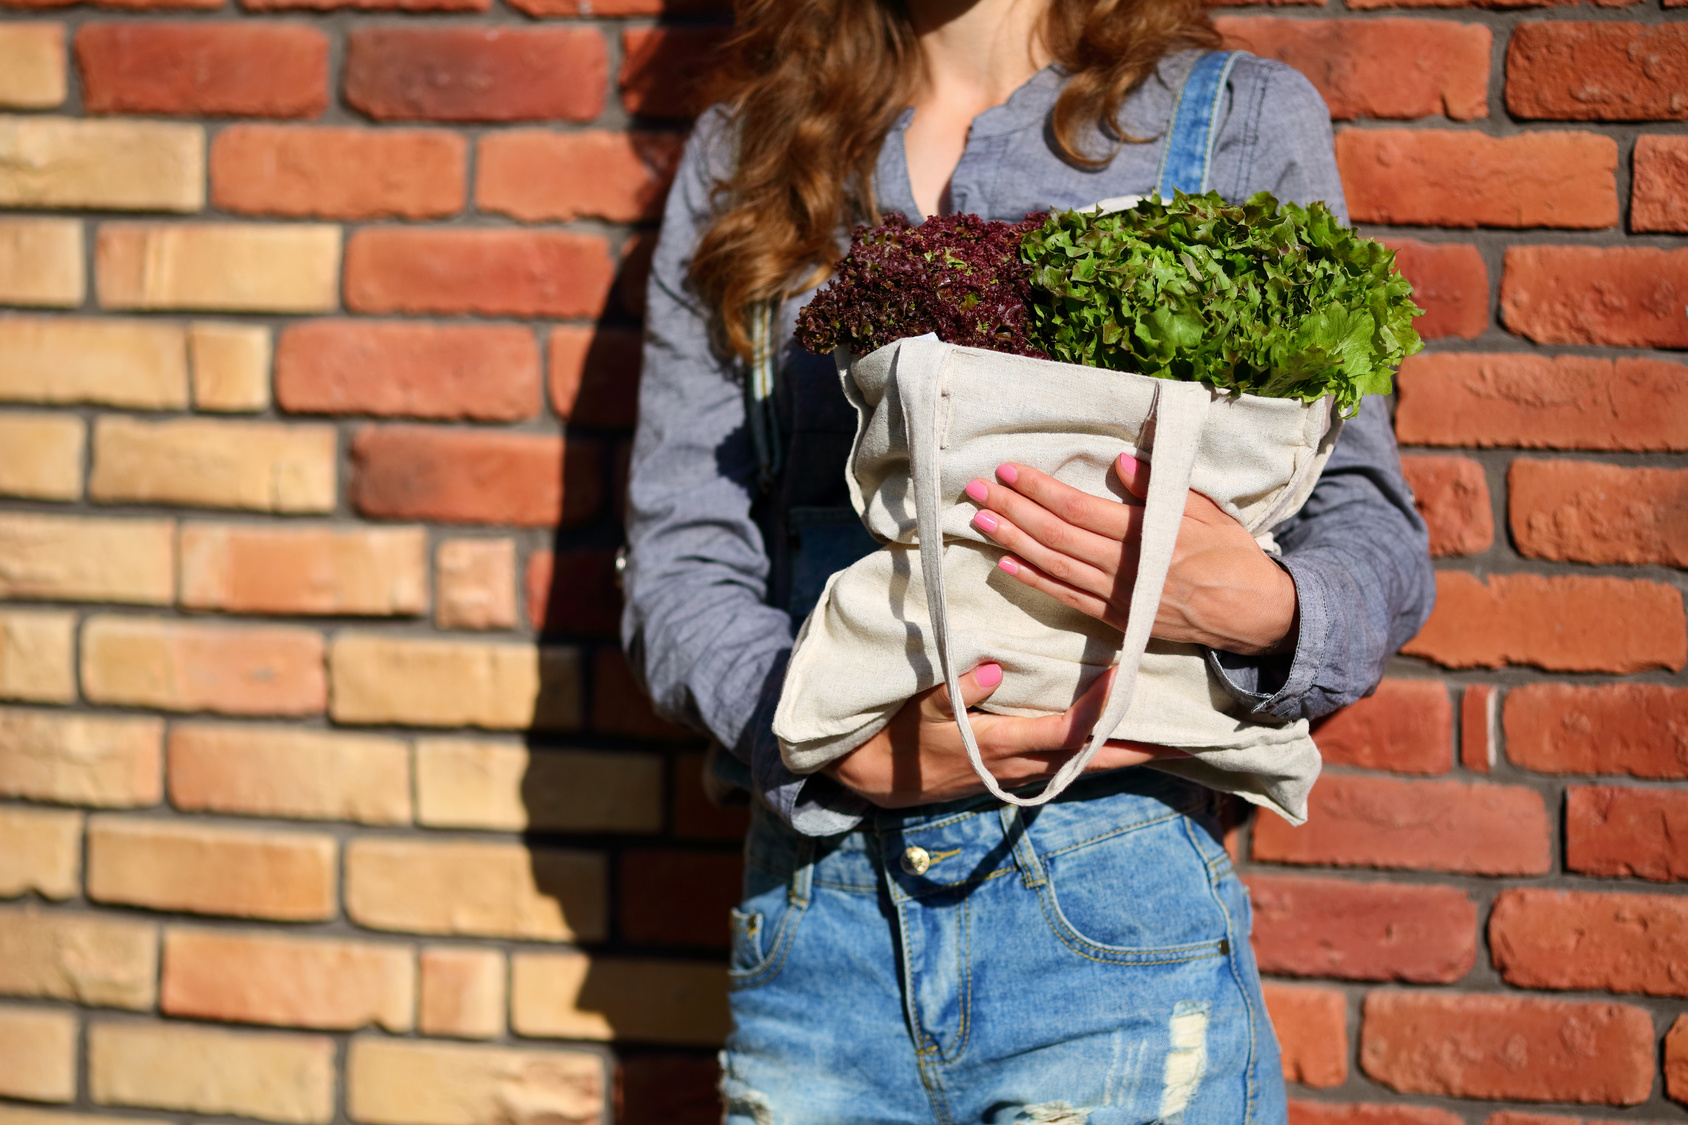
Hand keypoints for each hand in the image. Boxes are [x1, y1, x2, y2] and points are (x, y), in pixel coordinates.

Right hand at [825, 662, 1181, 807]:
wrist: (876, 779)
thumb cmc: (897, 736)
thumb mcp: (915, 709)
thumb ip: (952, 691)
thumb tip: (992, 671)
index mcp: (999, 745)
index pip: (1063, 729)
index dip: (1098, 709)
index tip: (1126, 676)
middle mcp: (1019, 765)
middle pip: (1091, 761)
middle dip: (1139, 750)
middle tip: (1186, 736)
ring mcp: (1019, 774)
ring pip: (1084, 767)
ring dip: (1124, 754)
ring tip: (1167, 737)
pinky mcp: (1015, 774)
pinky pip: (1067, 766)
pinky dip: (1097, 755)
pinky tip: (1118, 744)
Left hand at [963, 454, 1297, 655]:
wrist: (1255, 615)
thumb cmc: (1233, 554)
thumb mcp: (1207, 511)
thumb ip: (1160, 489)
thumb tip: (1120, 465)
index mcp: (1148, 535)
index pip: (1078, 508)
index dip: (1039, 489)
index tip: (1009, 471)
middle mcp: (1127, 568)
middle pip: (1056, 535)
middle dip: (1013, 510)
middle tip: (976, 491)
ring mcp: (1120, 597)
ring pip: (1054, 567)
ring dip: (1013, 543)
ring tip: (981, 522)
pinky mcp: (1119, 619)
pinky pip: (1067, 598)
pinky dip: (1034, 581)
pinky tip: (1006, 565)